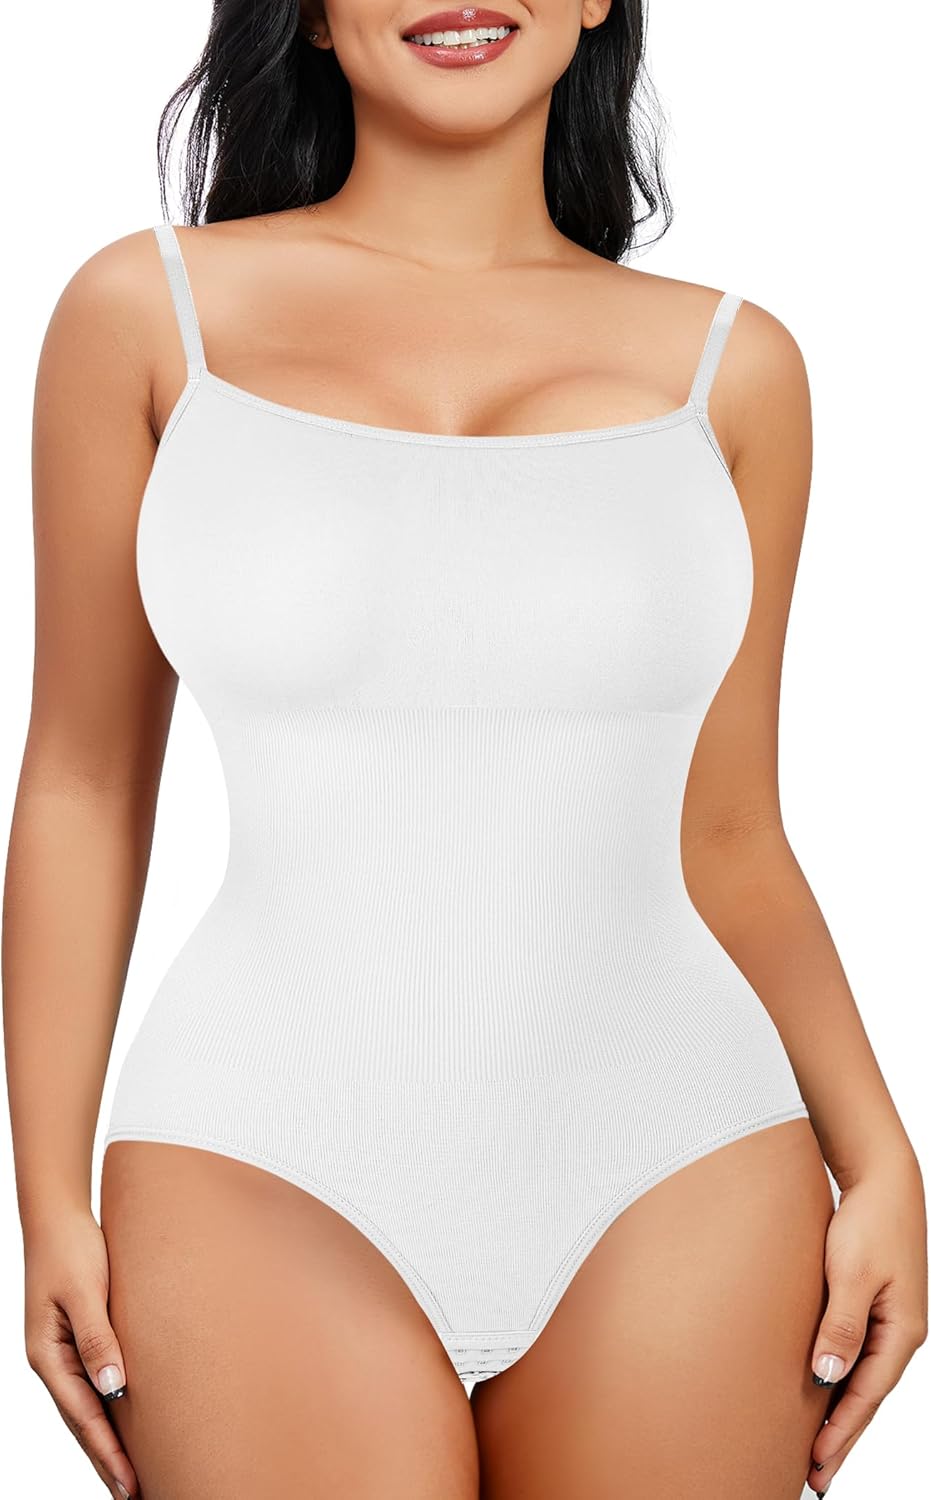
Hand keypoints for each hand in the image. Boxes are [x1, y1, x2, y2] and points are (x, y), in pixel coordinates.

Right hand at [23, 1203, 136, 1498]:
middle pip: (83, 1423)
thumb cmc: (71, 1248)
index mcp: (48, 1356)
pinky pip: (93, 1385)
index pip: (84, 1418)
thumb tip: (115, 1389)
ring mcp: (63, 1353)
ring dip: (108, 1442)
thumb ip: (98, 1338)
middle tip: (135, 1494)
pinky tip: (124, 1424)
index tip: (131, 1485)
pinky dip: (108, 1410)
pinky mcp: (77, 1338)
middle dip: (108, 1461)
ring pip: (88, 1408)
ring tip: (131, 1475)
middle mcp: (53, 1361)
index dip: (108, 1454)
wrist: (58, 1216)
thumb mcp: (85, 1291)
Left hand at [807, 1152, 927, 1494]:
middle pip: (866, 1397)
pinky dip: (840, 1381)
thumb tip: (826, 1378)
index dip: (839, 1433)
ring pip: (861, 1379)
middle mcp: (899, 1334)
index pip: (865, 1397)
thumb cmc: (869, 1220)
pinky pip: (856, 1355)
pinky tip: (822, 1393)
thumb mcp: (851, 1273)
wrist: (882, 1178)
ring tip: (814, 1448)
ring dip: (839, 1413)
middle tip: (813, 1476)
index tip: (815, 1465)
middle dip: (840, 1438)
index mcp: (901, 1332)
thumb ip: (840, 1326)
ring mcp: (888, 1321)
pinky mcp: (873, 1306)